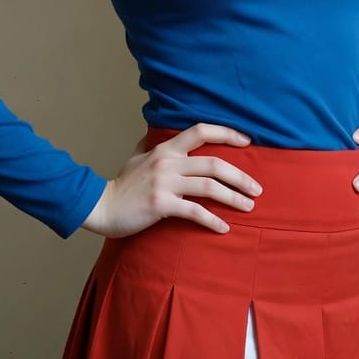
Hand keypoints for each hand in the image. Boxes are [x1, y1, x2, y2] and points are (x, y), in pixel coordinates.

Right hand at [80, 123, 262, 237]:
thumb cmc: (122, 184)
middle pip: (214, 163)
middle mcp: (168, 162)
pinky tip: (224, 228)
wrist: (101, 206)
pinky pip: (195, 212)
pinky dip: (212, 220)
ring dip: (234, 197)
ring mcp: (165, 183)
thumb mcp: (136, 157)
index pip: (201, 131)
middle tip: (257, 189)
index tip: (248, 141)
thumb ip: (151, 145)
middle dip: (240, 176)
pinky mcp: (161, 205)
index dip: (227, 133)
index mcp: (166, 149)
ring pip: (209, 187)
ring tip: (249, 207)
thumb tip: (157, 133)